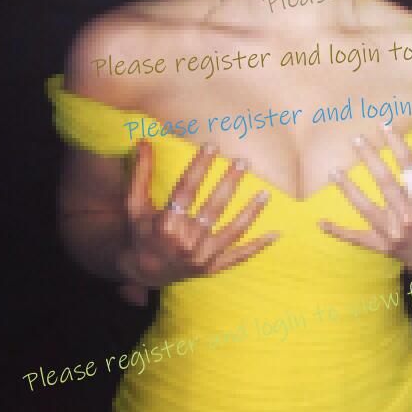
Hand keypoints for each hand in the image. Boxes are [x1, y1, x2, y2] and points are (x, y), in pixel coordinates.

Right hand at [118, 142, 277, 304]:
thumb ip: (141, 174)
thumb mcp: (135, 205)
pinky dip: (258, 246)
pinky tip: (276, 233)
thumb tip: (144, 140)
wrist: (145, 271)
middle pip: (213, 208)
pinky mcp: (213, 268)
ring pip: (232, 231)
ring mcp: (201, 257)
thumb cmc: (142, 232)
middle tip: (243, 161)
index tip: (211, 146)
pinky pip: (239, 256)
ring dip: (250, 212)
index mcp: (165, 225)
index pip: (186, 190)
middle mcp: (185, 242)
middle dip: (229, 183)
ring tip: (266, 193)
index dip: (199, 166)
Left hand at [318, 127, 411, 272]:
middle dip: (371, 159)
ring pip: (366, 207)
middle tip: (357, 139)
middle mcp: (409, 214)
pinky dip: (338, 231)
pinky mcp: (379, 244)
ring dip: (349, 189)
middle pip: (386, 182)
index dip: (398, 144)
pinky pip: (356, 238)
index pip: (411, 166)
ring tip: (334, 171)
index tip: (385, 125)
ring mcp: (392, 231)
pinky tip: (321, 222)